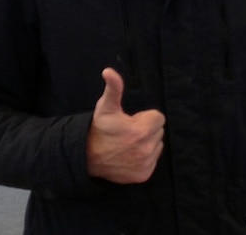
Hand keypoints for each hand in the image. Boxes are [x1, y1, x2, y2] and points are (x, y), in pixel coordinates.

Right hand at [86, 67, 165, 183]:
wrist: (87, 156)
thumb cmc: (100, 128)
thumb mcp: (106, 106)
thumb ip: (113, 88)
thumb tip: (109, 71)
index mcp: (142, 130)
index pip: (158, 118)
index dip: (144, 118)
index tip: (131, 121)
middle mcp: (147, 149)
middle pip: (158, 132)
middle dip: (146, 129)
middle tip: (128, 132)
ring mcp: (146, 163)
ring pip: (157, 146)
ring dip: (147, 143)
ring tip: (129, 143)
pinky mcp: (144, 175)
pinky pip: (152, 161)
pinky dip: (144, 158)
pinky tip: (129, 155)